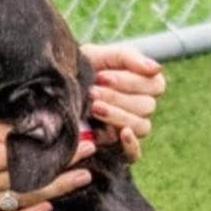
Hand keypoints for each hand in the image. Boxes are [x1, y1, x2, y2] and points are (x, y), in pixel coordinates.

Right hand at [0, 123, 95, 210]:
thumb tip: (26, 125)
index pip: (29, 152)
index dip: (57, 144)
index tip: (82, 134)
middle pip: (33, 175)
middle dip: (66, 164)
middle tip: (93, 153)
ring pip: (24, 199)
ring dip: (56, 189)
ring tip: (81, 179)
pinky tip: (46, 209)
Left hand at [80, 43, 165, 161]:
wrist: (54, 89)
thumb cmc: (82, 68)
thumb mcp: (101, 56)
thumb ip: (128, 58)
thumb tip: (157, 68)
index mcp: (145, 84)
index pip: (155, 85)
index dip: (130, 81)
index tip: (101, 76)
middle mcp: (142, 108)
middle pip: (147, 106)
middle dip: (117, 97)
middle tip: (92, 92)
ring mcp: (131, 128)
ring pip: (141, 126)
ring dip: (118, 115)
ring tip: (94, 107)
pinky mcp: (117, 148)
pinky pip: (134, 154)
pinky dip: (131, 145)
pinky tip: (122, 133)